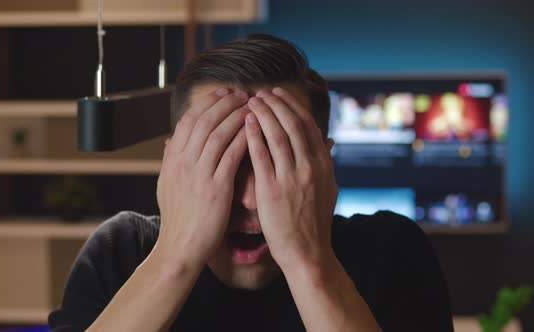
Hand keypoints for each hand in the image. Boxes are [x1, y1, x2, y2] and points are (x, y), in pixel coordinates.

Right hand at [156, 88, 249, 265]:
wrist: (180, 247)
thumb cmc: (178, 219)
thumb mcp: (166, 185)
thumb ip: (170, 161)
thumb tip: (170, 141)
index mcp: (172, 159)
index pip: (189, 120)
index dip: (208, 103)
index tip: (224, 93)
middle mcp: (183, 162)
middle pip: (205, 120)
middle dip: (225, 102)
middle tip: (242, 92)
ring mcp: (198, 174)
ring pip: (219, 133)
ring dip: (237, 115)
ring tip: (252, 105)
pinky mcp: (215, 188)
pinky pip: (231, 154)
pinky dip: (243, 138)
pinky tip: (255, 129)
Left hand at [245, 87, 337, 269]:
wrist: (307, 252)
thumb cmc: (314, 222)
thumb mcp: (328, 189)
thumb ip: (326, 162)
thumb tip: (329, 140)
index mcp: (323, 165)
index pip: (307, 125)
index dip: (292, 106)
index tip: (279, 94)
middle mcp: (310, 167)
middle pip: (292, 124)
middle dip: (276, 103)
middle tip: (261, 91)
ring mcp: (292, 177)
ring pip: (277, 134)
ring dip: (264, 113)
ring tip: (251, 100)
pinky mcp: (273, 190)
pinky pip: (261, 155)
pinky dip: (253, 135)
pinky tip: (244, 122)